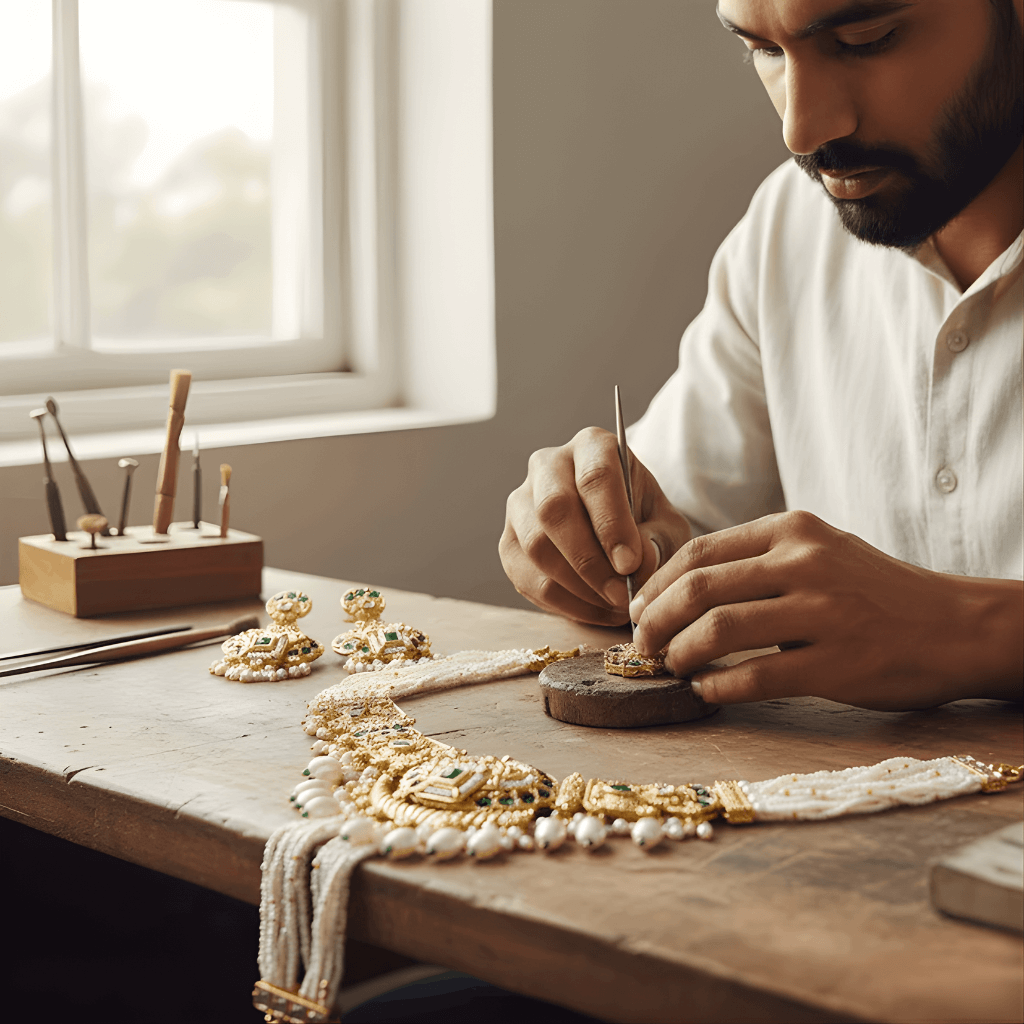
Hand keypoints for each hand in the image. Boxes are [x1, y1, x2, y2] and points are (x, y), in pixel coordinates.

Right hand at [500, 427, 691, 624]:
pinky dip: (562, 602)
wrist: (619, 533)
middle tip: (620, 594)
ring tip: (612, 605)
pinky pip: (525, 576)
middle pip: (554, 509)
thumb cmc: (645, 522)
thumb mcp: (666, 526)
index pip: (594, 478)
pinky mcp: (508, 540)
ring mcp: (520, 502)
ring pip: (535, 545)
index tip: (630, 564)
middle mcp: (547, 465)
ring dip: (576, 585)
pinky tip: (593, 609)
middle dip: (588, 560)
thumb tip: (637, 565)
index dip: (611, 524)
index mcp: (592, 446)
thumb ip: (657, 542)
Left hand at [630, 510, 1023, 709]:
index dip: (658, 584)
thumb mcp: (820, 550)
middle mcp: (804, 563)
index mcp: (793, 530)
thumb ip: (759, 560)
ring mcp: (822, 612)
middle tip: (642, 644)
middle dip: (656, 621)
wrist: (957, 625)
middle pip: (699, 589)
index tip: (640, 608)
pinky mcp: (837, 664)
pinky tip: (707, 690)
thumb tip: (682, 590)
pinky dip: (718, 686)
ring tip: (673, 667)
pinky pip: (755, 677)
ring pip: (719, 630)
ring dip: (681, 654)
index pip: (700, 551)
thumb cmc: (876, 591)